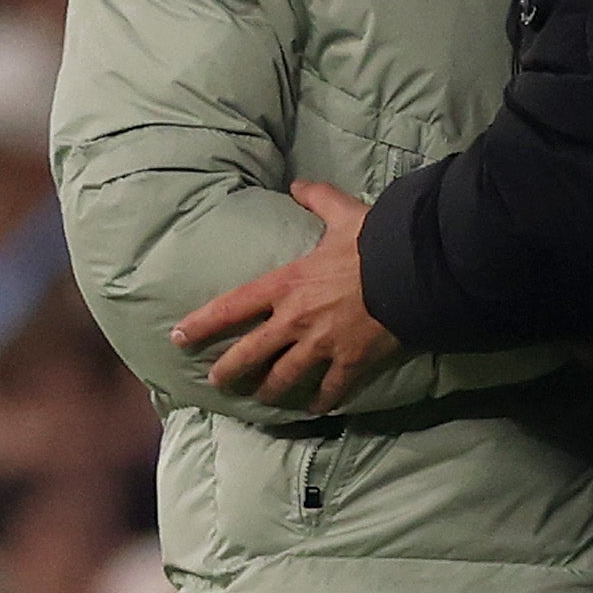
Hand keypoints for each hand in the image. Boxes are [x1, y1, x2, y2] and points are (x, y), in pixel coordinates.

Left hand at [172, 183, 403, 412]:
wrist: (412, 271)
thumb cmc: (374, 242)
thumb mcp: (343, 214)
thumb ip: (318, 199)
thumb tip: (298, 184)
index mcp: (286, 284)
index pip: (230, 307)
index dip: (201, 324)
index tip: (179, 337)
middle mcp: (294, 320)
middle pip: (249, 356)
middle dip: (229, 373)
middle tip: (218, 383)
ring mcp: (321, 346)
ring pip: (283, 379)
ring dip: (270, 392)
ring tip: (263, 397)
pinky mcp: (350, 363)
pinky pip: (329, 390)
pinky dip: (321, 402)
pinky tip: (315, 408)